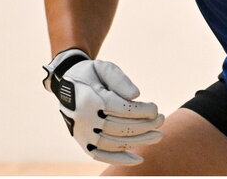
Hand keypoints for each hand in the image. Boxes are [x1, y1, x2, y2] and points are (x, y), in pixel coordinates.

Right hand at [43, 48, 163, 165]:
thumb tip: (136, 96)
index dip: (141, 112)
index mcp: (90, 100)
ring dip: (139, 141)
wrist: (65, 83)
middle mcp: (84, 120)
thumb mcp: (103, 67)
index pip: (121, 110)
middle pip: (120, 128)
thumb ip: (119, 79)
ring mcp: (82, 134)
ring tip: (158, 136)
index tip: (155, 109)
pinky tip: (138, 158)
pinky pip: (101, 155)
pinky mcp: (82, 142)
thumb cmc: (91, 74)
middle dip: (145, 126)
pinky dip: (120, 159)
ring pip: (114, 144)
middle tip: (161, 120)